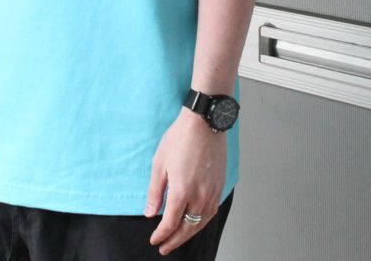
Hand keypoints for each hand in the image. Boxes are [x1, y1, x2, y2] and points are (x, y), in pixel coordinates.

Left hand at [145, 107, 226, 255]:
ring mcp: (212, 192)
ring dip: (189, 234)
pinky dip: (202, 222)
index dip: (161, 234)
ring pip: (201, 222)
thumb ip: (155, 191)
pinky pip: (211, 212)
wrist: (203, 123)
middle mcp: (199, 196)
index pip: (170, 223)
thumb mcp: (159, 163)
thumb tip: (150, 213)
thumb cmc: (179, 139)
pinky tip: (196, 222)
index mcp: (182, 191)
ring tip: (178, 239)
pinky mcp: (220, 186)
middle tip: (164, 248)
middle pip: (187, 228)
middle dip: (174, 240)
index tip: (154, 240)